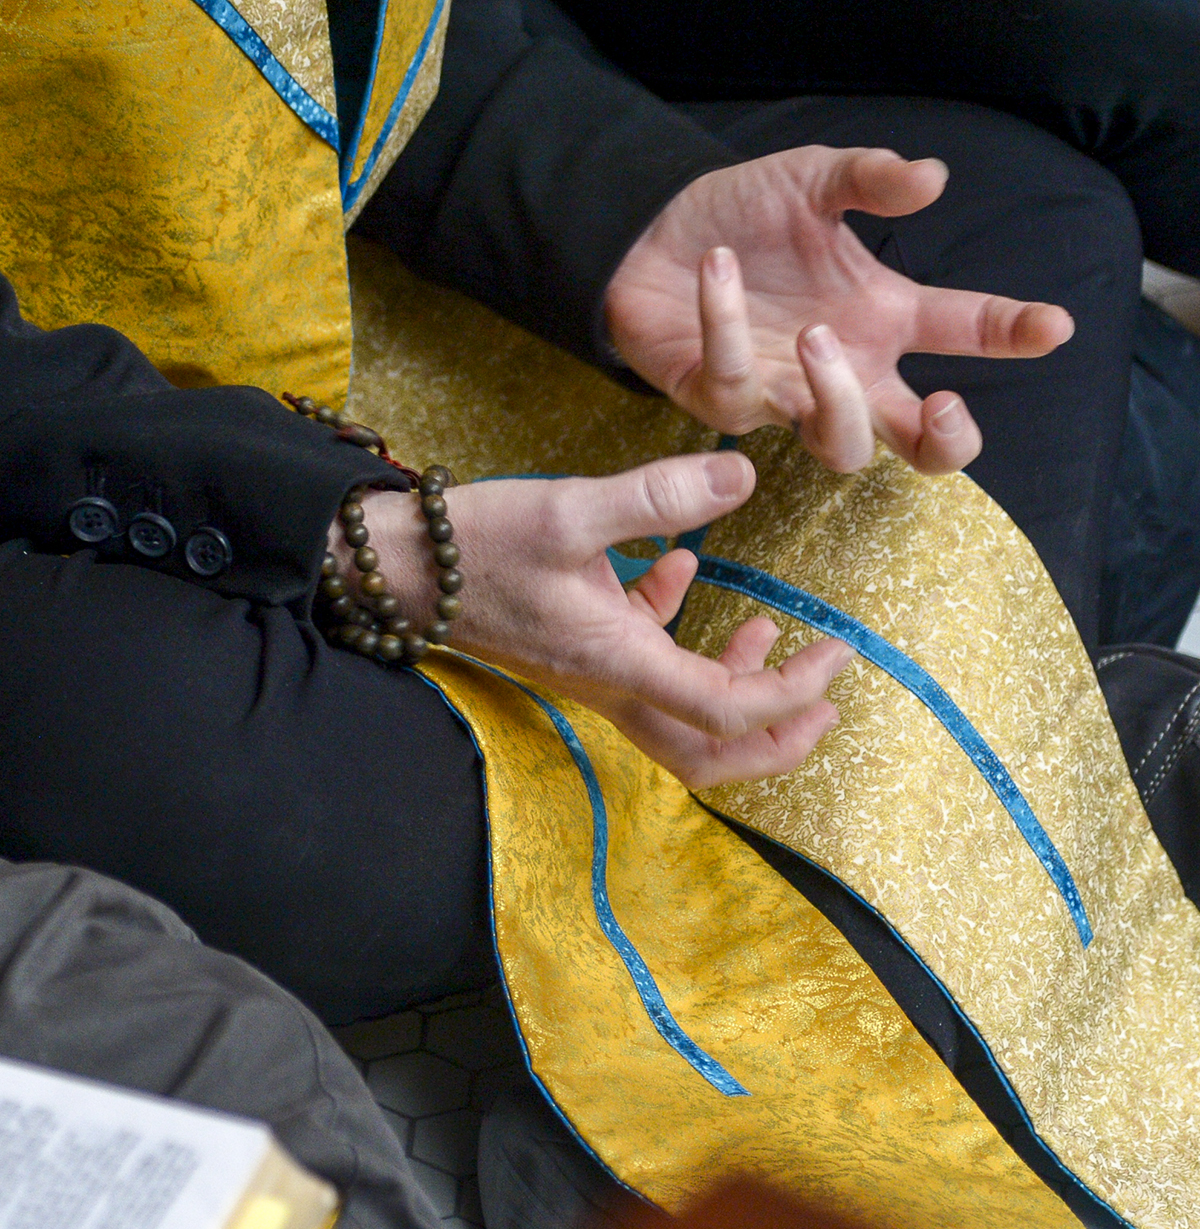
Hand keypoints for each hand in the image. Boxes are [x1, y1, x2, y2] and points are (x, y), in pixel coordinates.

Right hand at [352, 451, 852, 786]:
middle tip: (827, 704)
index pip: (727, 709)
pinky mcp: (568, 643)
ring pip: (676, 715)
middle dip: (775, 740)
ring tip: (774, 636)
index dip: (792, 691)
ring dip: (736, 687)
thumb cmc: (471, 547)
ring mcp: (587, 669)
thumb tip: (740, 474)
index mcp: (618, 662)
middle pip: (704, 754)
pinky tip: (681, 565)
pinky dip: (676, 625)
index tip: (836, 651)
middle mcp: (607, 682)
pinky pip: (638, 658)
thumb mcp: (568, 510)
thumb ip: (658, 495)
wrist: (392, 565)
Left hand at [605, 147, 1071, 473]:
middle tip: (943, 406)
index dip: (1013, 333)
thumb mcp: (814, 180)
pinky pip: (732, 386)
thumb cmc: (742, 216)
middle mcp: (845, 369)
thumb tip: (933, 177)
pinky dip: (724, 322)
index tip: (1052, 324)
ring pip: (840, 446)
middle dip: (947, 441)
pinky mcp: (717, 399)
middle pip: (921, 446)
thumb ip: (871, 179)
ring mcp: (784, 393)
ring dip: (838, 399)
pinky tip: (717, 265)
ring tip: (814, 333)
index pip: (965, 334)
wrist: (649, 230)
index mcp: (882, 317)